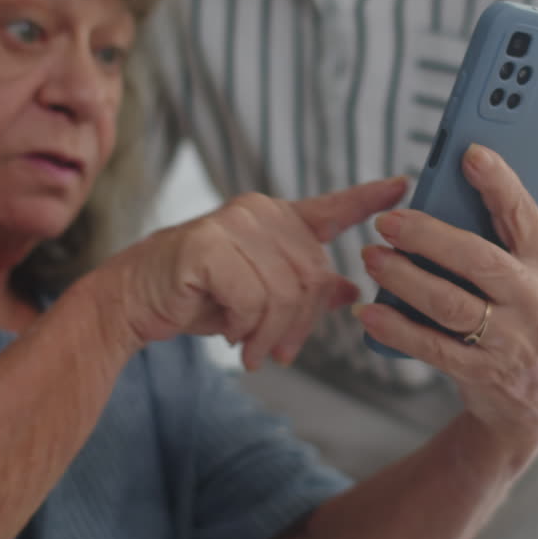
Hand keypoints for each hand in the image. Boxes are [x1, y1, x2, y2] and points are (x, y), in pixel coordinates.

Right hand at [103, 177, 407, 369]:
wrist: (133, 302)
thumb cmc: (198, 297)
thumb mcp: (258, 296)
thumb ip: (303, 289)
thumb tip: (351, 289)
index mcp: (275, 219)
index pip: (331, 208)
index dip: (368, 199)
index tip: (404, 185)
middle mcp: (257, 212)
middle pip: (312, 275)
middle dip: (299, 324)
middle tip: (276, 353)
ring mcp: (231, 224)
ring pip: (285, 291)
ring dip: (270, 333)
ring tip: (249, 349)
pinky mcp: (207, 245)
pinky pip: (253, 298)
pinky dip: (245, 327)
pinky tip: (229, 333)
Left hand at [355, 145, 537, 464]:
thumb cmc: (533, 320)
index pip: (524, 215)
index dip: (499, 183)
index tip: (469, 154)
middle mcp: (534, 300)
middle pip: (478, 259)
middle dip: (429, 236)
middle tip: (387, 220)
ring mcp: (509, 339)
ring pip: (450, 303)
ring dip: (405, 279)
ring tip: (371, 257)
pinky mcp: (482, 371)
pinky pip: (433, 348)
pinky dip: (397, 330)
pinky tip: (369, 312)